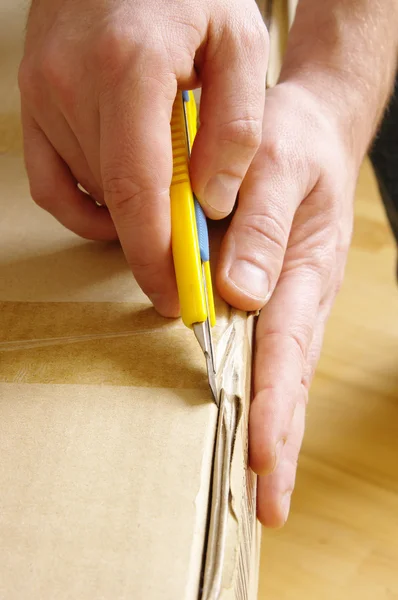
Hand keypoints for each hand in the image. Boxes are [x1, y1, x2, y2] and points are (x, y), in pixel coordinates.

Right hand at [19, 0, 267, 315]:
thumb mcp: (238, 42)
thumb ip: (236, 125)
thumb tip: (213, 201)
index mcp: (130, 70)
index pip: (139, 193)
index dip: (155, 257)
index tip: (176, 298)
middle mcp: (74, 86)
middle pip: (116, 202)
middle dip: (155, 242)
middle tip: (190, 255)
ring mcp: (44, 96)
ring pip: (91, 194)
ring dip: (131, 216)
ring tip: (169, 206)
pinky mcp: (33, 104)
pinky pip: (51, 183)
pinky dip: (88, 208)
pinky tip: (120, 206)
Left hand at [217, 82, 355, 526]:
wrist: (309, 129)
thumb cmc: (292, 143)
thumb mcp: (276, 165)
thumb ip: (260, 224)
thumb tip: (241, 293)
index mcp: (306, 267)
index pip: (285, 346)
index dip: (271, 403)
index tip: (259, 456)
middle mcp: (301, 294)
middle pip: (289, 376)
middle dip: (279, 442)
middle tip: (266, 506)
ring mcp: (291, 299)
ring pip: (281, 372)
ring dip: (272, 428)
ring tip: (260, 486)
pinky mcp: (275, 294)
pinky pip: (268, 350)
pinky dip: (260, 392)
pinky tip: (251, 422)